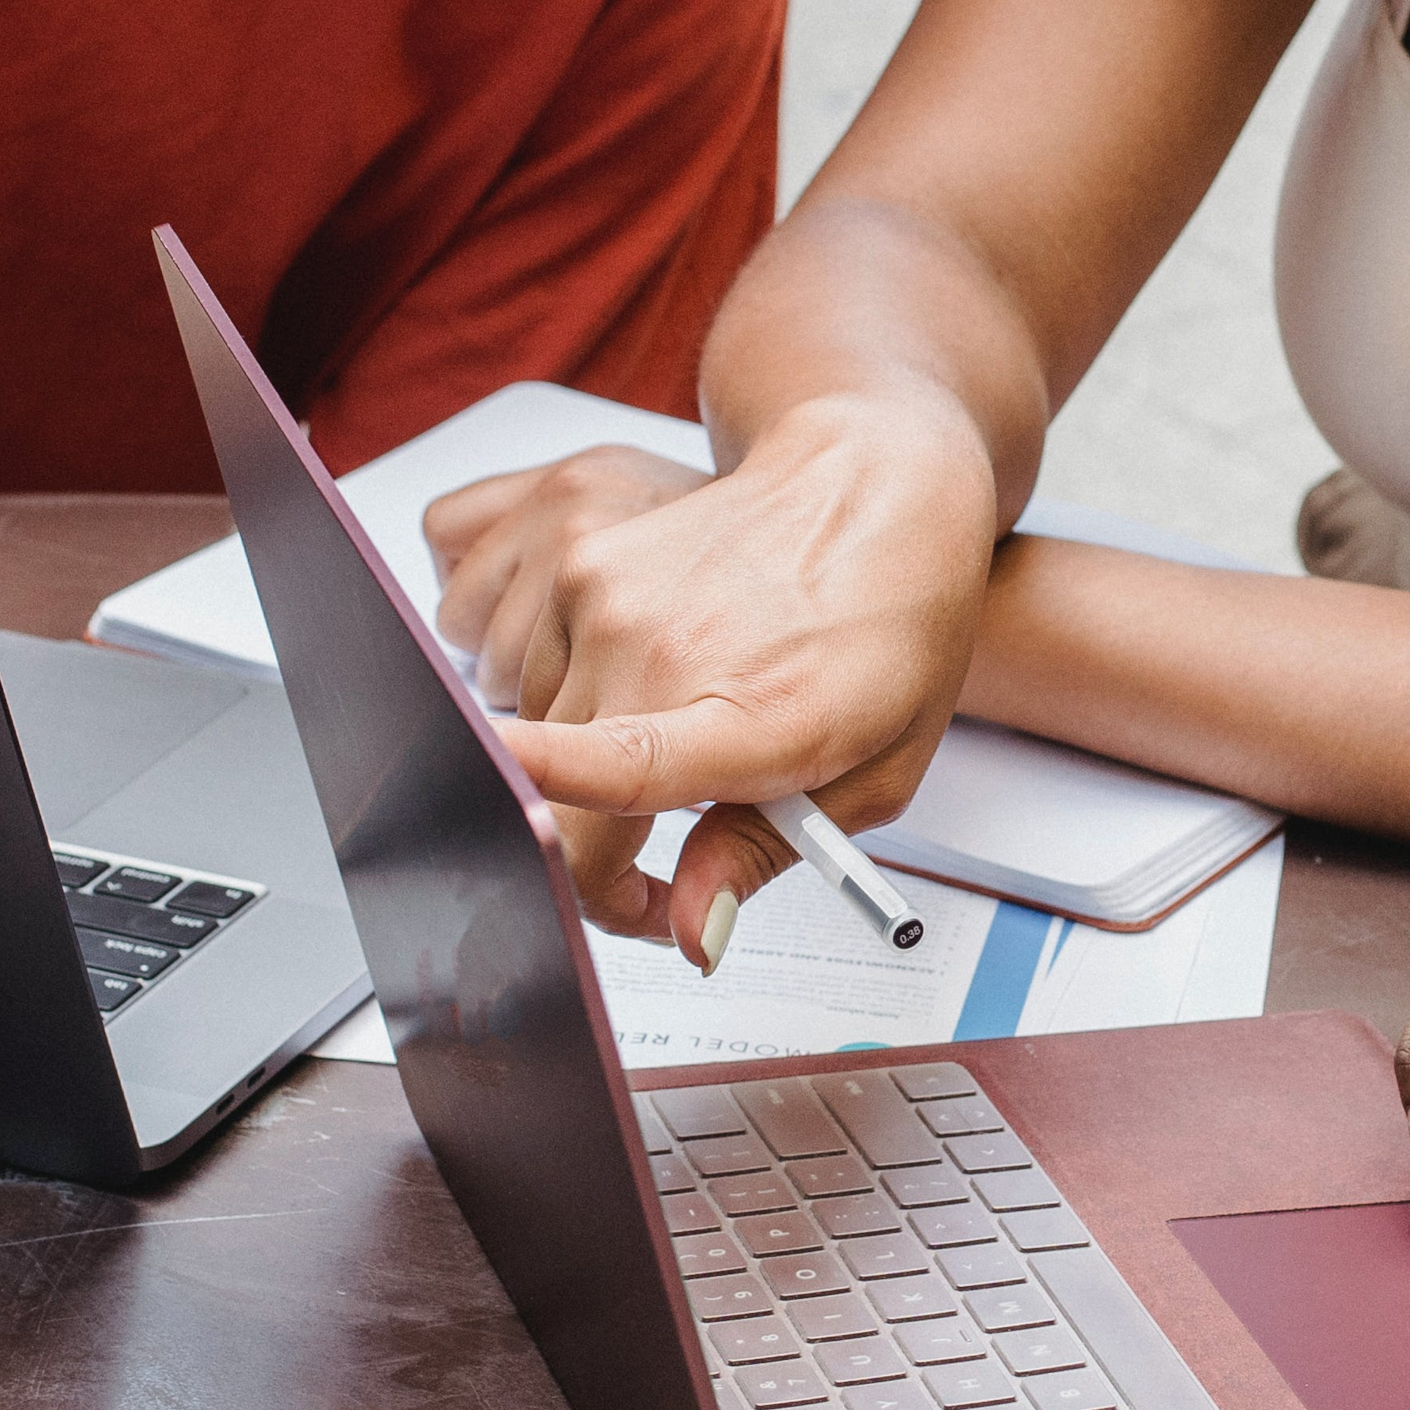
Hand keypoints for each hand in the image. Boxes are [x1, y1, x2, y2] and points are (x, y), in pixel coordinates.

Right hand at [427, 398, 999, 966]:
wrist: (872, 481)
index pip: (629, 766)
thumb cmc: (886, 622)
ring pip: (539, 745)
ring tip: (683, 736)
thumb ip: (761, 855)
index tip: (522, 837)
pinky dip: (584, 701)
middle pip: (558, 807)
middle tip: (662, 881)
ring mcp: (603, 595)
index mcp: (752, 709)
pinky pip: (536, 676)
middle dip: (597, 867)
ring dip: (588, 775)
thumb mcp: (869, 773)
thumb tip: (687, 928)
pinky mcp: (575, 562)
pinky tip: (662, 672)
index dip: (561, 806)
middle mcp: (659, 646)